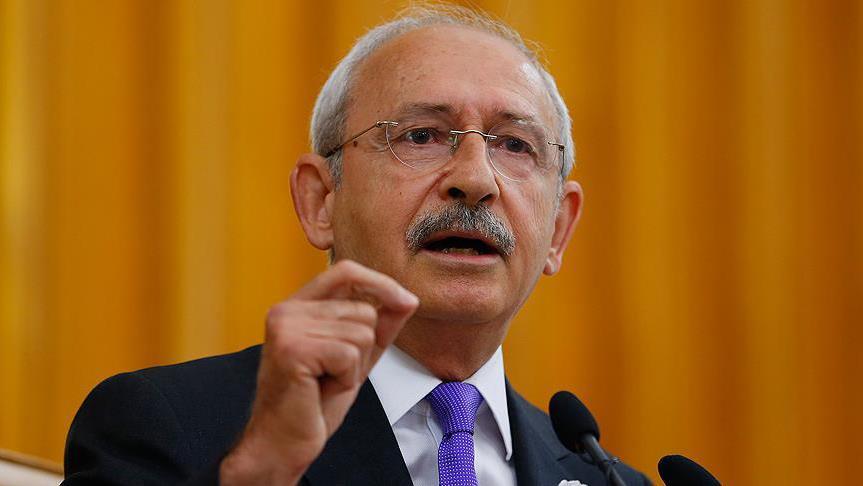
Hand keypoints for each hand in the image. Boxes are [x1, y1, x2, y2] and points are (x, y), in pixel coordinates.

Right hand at [219, 260, 418, 484]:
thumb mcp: (356, 357)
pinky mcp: (292, 350)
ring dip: (354, 367)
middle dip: (363, 348)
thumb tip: (408, 299)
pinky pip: (349, 354)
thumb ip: (380, 325)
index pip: (345, 271)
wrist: (284, 443)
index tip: (406, 301)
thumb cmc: (313, 403)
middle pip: (363, 309)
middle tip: (332, 373)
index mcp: (298, 306)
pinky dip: (346, 379)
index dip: (380, 282)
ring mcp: (286, 328)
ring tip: (325, 381)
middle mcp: (287, 310)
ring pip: (361, 332)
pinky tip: (322, 389)